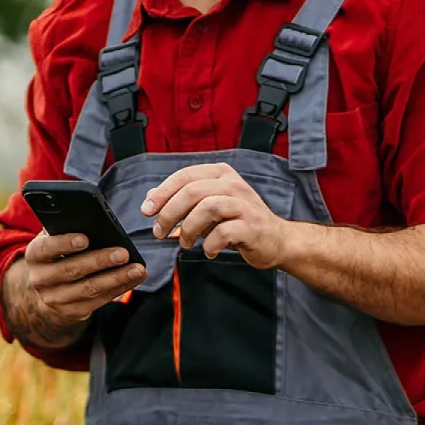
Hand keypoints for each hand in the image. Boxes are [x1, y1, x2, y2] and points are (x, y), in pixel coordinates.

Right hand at [9, 230, 146, 335]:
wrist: (49, 289)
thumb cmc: (60, 253)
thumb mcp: (55, 239)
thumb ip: (66, 229)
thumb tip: (95, 220)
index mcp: (35, 255)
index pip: (46, 248)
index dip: (64, 244)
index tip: (85, 239)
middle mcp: (41, 279)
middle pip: (72, 270)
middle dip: (100, 261)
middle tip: (123, 253)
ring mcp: (55, 299)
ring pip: (89, 289)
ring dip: (116, 278)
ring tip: (137, 269)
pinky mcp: (72, 312)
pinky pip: (99, 301)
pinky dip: (120, 288)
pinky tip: (134, 278)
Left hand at [142, 163, 298, 268]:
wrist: (277, 240)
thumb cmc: (239, 221)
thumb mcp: (210, 204)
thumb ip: (182, 199)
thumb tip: (150, 199)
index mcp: (221, 174)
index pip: (184, 176)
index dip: (162, 193)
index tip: (147, 211)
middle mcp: (233, 185)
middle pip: (192, 192)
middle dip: (170, 213)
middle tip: (160, 232)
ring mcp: (245, 205)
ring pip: (208, 208)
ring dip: (189, 229)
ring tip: (185, 243)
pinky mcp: (253, 227)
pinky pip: (224, 233)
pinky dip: (209, 244)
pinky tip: (208, 250)